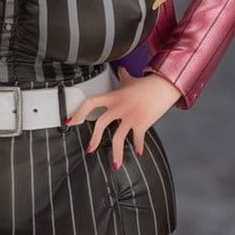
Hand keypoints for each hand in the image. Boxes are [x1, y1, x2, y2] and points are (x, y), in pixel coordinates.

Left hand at [65, 68, 182, 167]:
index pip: (90, 103)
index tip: (70, 121)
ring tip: (115, 165)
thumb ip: (123, 77)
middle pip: (100, 123)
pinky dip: (138, 147)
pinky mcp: (142, 123)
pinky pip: (137, 139)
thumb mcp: (131, 80)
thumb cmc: (146, 84)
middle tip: (90, 149)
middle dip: (94, 138)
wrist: (164, 86)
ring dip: (116, 153)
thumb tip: (121, 69)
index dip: (78, 112)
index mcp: (113, 97)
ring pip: (118, 138)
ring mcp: (130, 116)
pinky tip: (138, 152)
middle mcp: (119, 107)